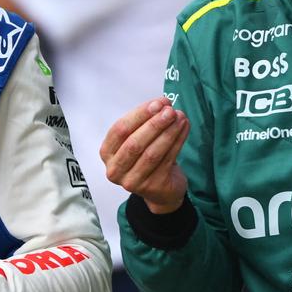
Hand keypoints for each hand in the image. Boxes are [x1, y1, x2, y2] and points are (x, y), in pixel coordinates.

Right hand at [100, 97, 190, 213]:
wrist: (161, 189)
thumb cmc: (146, 157)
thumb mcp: (138, 139)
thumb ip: (144, 122)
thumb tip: (161, 104)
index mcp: (107, 153)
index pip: (120, 130)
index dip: (139, 114)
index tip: (157, 103)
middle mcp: (115, 169)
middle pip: (134, 143)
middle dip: (154, 124)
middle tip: (170, 111)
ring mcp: (132, 181)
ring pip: (152, 153)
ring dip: (168, 132)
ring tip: (180, 117)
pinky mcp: (152, 187)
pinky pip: (166, 160)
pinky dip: (177, 142)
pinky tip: (184, 129)